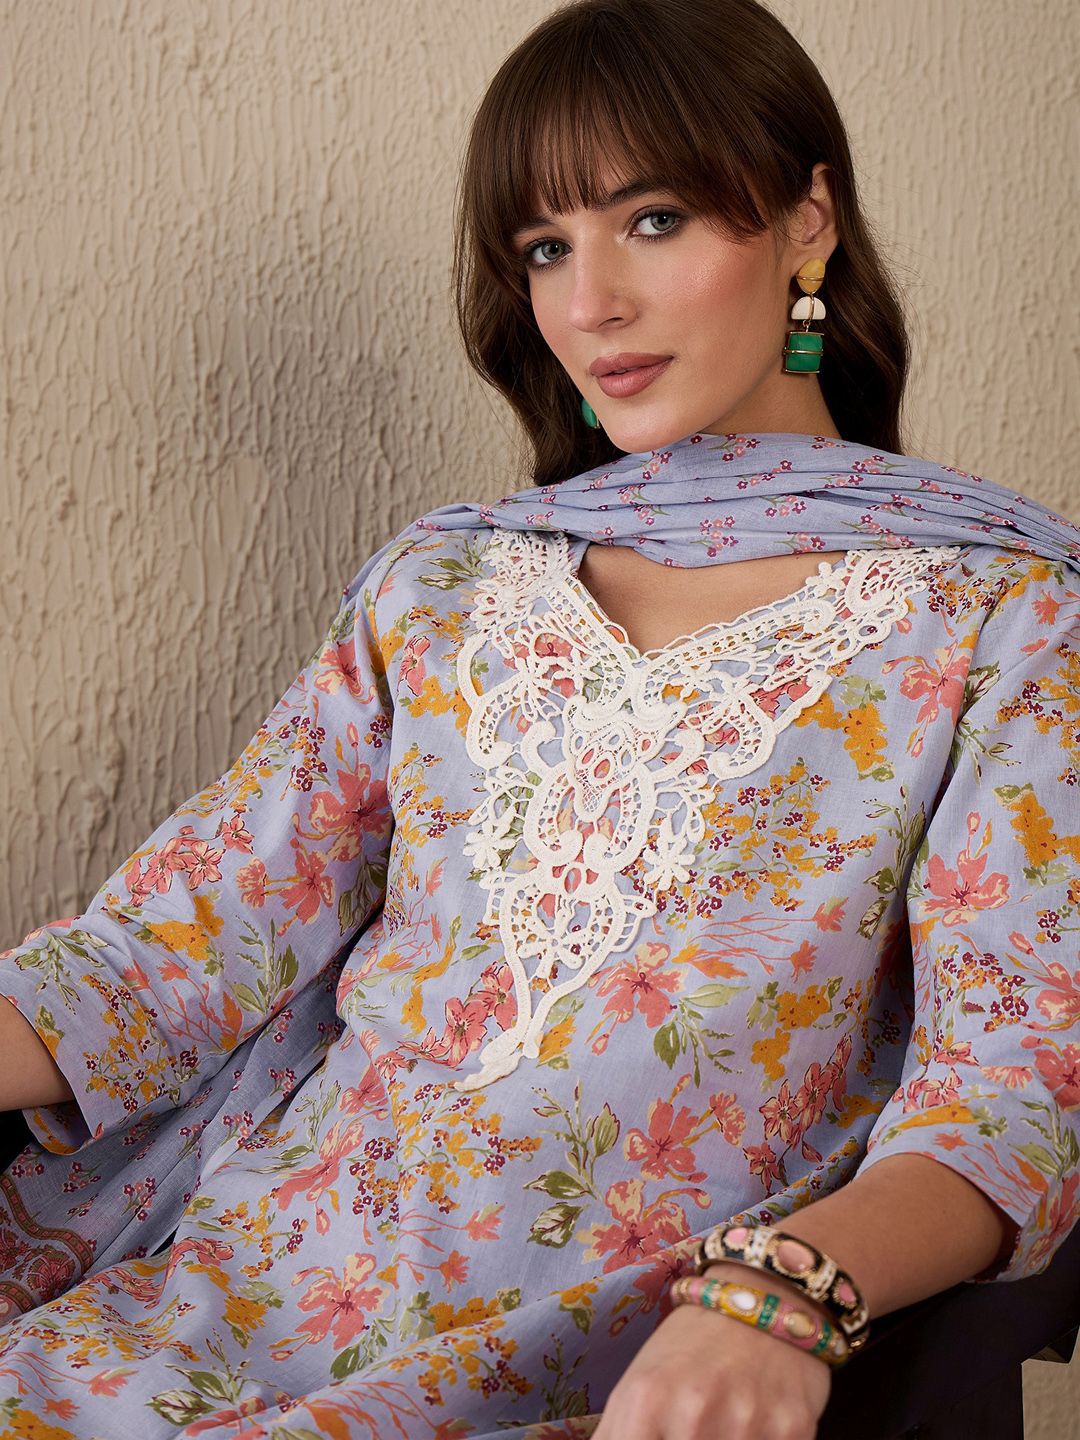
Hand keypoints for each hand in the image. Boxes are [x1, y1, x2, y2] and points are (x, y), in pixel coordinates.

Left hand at [594, 1298, 831, 1439]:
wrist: (766, 1295)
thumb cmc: (693, 1345)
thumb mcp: (638, 1385)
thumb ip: (614, 1437)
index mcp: (646, 1403)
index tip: (658, 1435)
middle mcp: (693, 1417)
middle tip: (694, 1424)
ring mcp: (746, 1428)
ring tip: (723, 1423)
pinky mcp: (794, 1433)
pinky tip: (757, 1425)